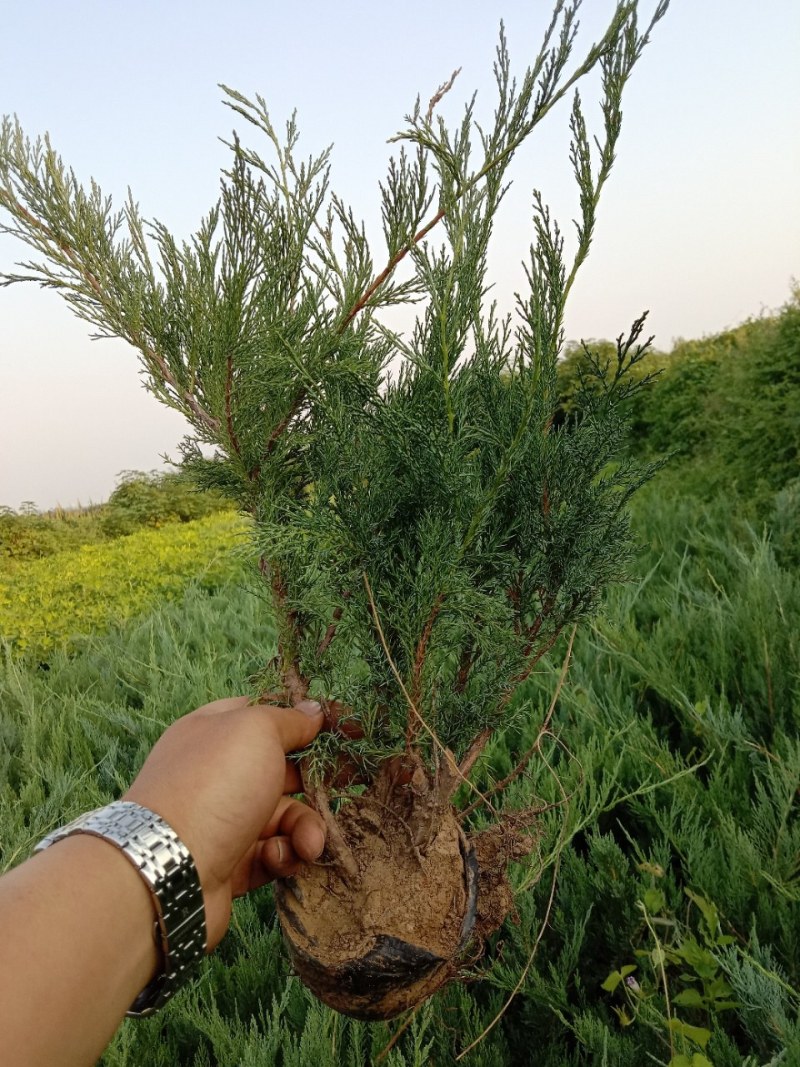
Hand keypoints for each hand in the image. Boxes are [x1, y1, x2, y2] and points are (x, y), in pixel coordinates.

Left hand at [123, 696, 325, 949]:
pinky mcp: (229, 863)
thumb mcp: (256, 732)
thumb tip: (314, 709)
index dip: (306, 720)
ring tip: (308, 843)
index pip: (267, 716)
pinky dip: (282, 855)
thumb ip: (289, 720)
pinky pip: (271, 853)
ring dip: (304, 827)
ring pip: (282, 816)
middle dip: (317, 780)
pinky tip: (278, 858)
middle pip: (282, 769)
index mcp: (216, 731)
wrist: (167, 869)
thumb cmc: (214, 785)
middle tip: (353, 784)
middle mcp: (218, 773)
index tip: (346, 728)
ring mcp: (222, 820)